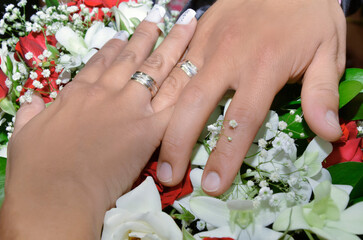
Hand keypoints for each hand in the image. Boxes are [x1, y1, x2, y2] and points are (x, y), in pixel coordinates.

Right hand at [0, 8, 196, 238]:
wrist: (56, 192)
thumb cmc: (36, 168)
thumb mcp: (25, 135)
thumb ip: (32, 115)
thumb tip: (33, 103)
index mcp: (79, 93)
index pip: (101, 62)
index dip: (115, 47)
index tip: (124, 37)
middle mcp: (108, 93)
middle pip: (135, 57)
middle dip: (150, 34)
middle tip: (163, 16)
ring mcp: (131, 108)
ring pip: (158, 69)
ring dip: (175, 45)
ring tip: (188, 26)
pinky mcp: (150, 130)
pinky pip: (175, 103)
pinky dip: (188, 86)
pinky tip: (200, 69)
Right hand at [157, 0, 345, 195]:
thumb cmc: (308, 15)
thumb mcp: (328, 51)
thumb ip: (322, 92)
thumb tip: (327, 132)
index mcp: (263, 66)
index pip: (240, 121)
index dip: (225, 156)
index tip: (212, 184)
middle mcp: (228, 57)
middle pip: (194, 106)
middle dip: (177, 144)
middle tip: (168, 176)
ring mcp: (208, 42)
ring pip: (175, 85)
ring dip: (160, 119)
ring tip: (150, 148)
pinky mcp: (198, 32)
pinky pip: (175, 64)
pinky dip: (162, 90)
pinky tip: (150, 110)